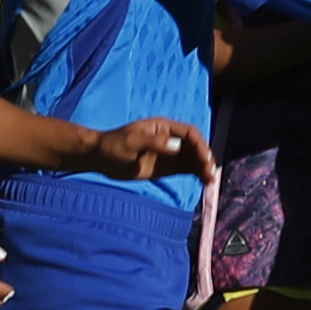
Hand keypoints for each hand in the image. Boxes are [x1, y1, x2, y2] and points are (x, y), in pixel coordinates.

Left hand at [83, 116, 208, 182]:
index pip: (189, 133)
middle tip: (210, 173)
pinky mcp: (166, 167)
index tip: (205, 159)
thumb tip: (177, 146)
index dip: (200, 144)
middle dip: (204, 158)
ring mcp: (169, 154)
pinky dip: (196, 174)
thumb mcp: (132, 141)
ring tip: (210, 181)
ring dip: (203, 168)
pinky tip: (204, 182)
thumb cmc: (113, 145)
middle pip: (194, 146)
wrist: (100, 159)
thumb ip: (154, 142)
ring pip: (193, 159)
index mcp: (163, 127)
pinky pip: (186, 169)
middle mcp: (170, 139)